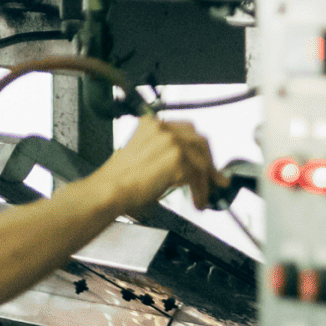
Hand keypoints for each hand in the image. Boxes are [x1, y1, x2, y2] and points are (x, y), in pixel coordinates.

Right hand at [90, 120, 218, 212]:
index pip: (186, 131)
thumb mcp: (140, 155)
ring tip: (203, 197)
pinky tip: (197, 201)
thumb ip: (164, 153)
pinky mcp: (177, 161)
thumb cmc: (118, 180)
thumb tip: (188, 168)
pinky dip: (201, 192)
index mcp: (152, 124)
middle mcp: (163, 129)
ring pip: (201, 162)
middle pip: (199, 141)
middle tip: (215, 178)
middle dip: (209, 162)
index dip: (199, 148)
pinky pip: (198, 178)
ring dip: (205, 182)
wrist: (109, 190)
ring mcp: (171, 143)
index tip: (205, 161)